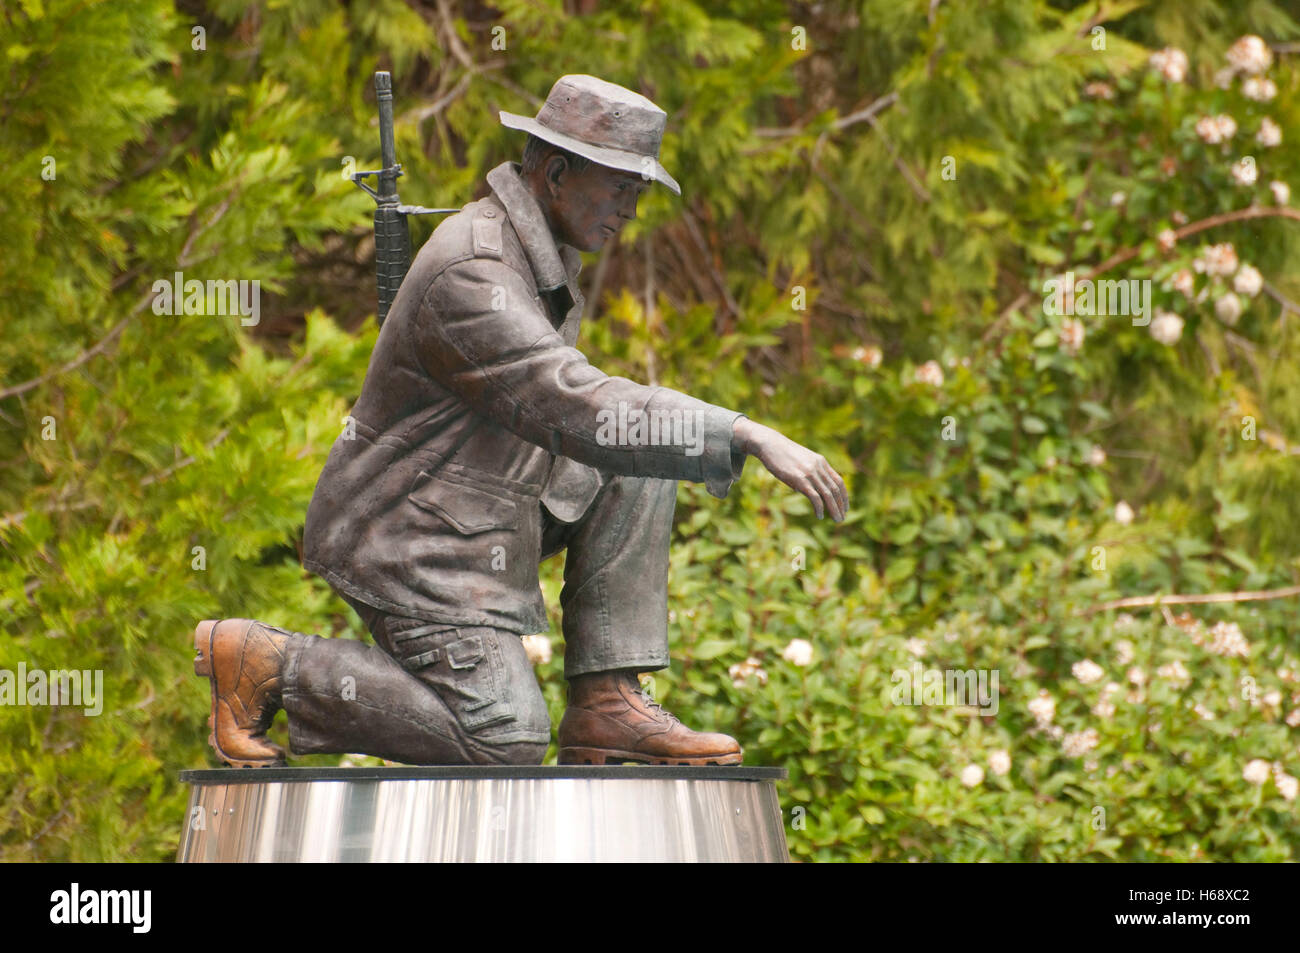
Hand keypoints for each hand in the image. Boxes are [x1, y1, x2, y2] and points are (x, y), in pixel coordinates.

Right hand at [733, 418, 848, 520]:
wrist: (770, 444)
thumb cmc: (781, 454)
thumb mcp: (799, 461)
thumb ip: (805, 474)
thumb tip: (801, 490)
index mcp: (821, 462)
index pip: (838, 481)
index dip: (844, 495)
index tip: (845, 507)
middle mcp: (818, 467)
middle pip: (835, 489)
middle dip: (840, 505)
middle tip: (841, 518)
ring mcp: (809, 473)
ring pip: (827, 494)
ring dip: (834, 509)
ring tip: (836, 520)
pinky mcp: (799, 479)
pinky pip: (814, 497)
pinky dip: (819, 508)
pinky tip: (819, 516)